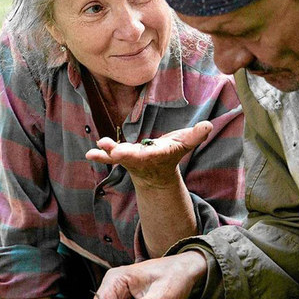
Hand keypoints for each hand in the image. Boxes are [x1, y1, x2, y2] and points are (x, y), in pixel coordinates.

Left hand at [85, 121, 211, 188]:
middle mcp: (143, 159)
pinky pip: (109, 157)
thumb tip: (208, 125)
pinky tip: (90, 153)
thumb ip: (195, 135)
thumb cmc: (171, 153)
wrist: (156, 173)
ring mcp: (129, 160)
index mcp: (158, 155)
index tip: (148, 150)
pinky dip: (100, 156)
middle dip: (125, 154)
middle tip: (116, 152)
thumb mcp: (184, 144)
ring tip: (99, 147)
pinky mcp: (120, 157)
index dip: (150, 152)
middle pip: (134, 157)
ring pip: (119, 157)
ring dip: (109, 153)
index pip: (154, 153)